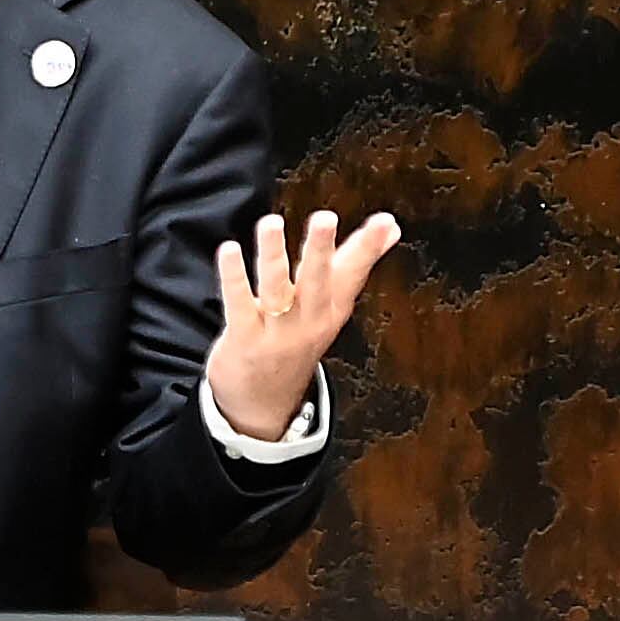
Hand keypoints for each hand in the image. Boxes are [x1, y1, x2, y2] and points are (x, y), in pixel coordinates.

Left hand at [202, 206, 399, 441]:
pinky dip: (233, 277)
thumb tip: (391, 226)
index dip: (368, 247)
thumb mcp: (332, 305)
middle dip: (321, 251)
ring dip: (273, 256)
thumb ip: (354, 263)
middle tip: (326, 219)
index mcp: (332, 309)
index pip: (353, 274)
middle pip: (318, 282)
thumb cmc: (299, 337)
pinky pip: (239, 303)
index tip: (385, 221)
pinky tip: (228, 250)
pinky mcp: (245, 337)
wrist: (266, 401)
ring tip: (270, 223)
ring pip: (277, 289)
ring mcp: (278, 331)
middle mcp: (309, 320)